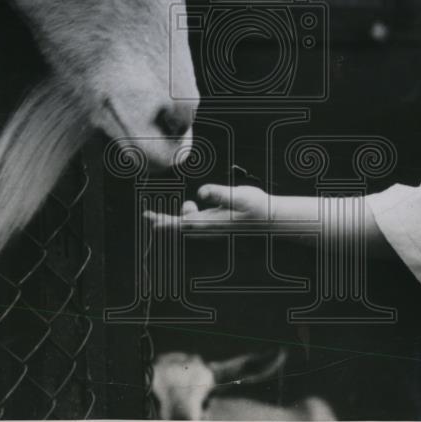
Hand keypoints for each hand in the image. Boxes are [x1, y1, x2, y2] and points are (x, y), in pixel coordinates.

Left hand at [143, 184, 268, 229]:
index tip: (150, 220)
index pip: (181, 224)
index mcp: (210, 223)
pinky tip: (195, 206)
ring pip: (189, 223)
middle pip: (180, 226)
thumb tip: (199, 193)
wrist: (271, 218)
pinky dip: (191, 214)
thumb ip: (219, 193)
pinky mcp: (218, 224)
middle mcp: (209, 228)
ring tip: (190, 204)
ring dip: (183, 214)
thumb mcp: (238, 196)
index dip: (164, 221)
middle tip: (149, 216)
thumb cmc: (256, 207)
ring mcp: (213, 228)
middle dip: (165, 220)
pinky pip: (197, 222)